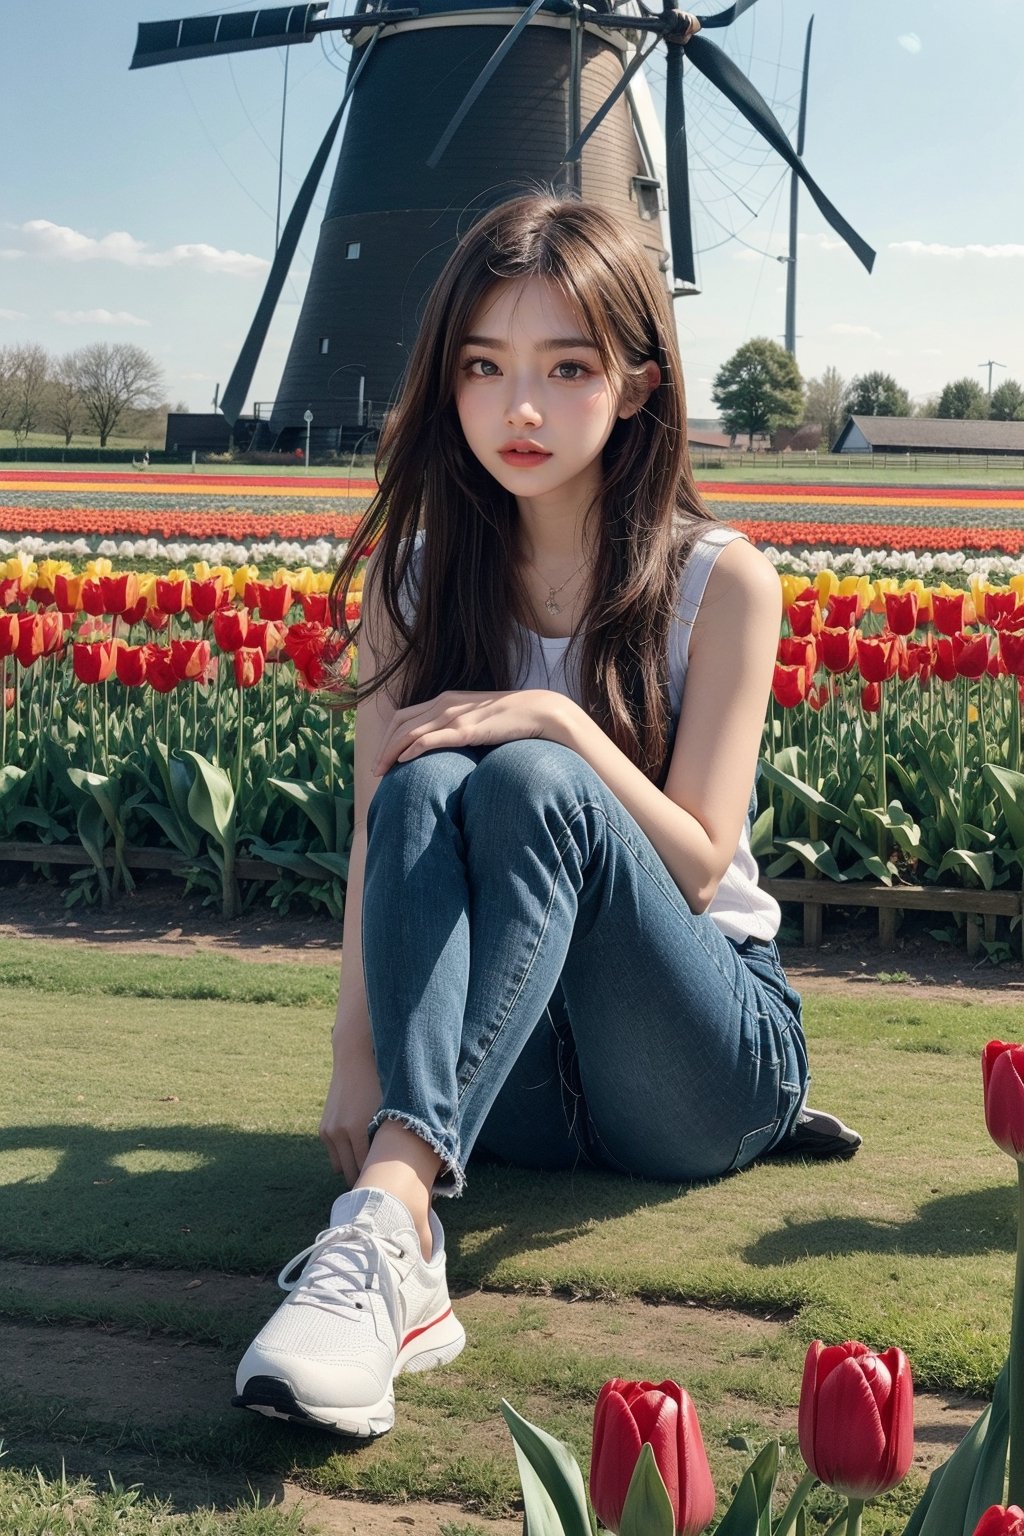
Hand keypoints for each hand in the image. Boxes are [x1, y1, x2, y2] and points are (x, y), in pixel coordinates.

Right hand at [318, 1040, 381, 1186]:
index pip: (366, 1168)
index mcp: (358, 1128)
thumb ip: (390, 1138)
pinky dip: (344, 1156)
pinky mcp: (323, 1129)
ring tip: (369, 1167)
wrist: (355, 1060)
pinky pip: (333, 1154)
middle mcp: (340, 1132)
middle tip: (380, 1181)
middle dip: (364, 1178)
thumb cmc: (379, 1085)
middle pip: (350, 1172)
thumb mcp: (388, 1111)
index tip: (389, 1184)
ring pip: (339, 1167)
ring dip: (351, 1168)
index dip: (379, 1178)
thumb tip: (400, 1164)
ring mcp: (329, 1131)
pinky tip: (358, 1152)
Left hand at [372, 689, 566, 776]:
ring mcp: (454, 715)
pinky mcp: (465, 729)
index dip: (388, 736)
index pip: (404, 716)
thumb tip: (445, 748)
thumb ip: (458, 729)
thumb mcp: (476, 721)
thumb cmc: (509, 720)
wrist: (538, 712)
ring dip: (391, 752)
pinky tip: (402, 763)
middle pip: (400, 724)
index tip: (382, 757)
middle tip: (375, 769)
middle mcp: (444, 703)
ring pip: (410, 732)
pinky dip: (412, 749)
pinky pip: (431, 739)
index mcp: (445, 700)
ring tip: (381, 771)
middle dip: (383, 746)